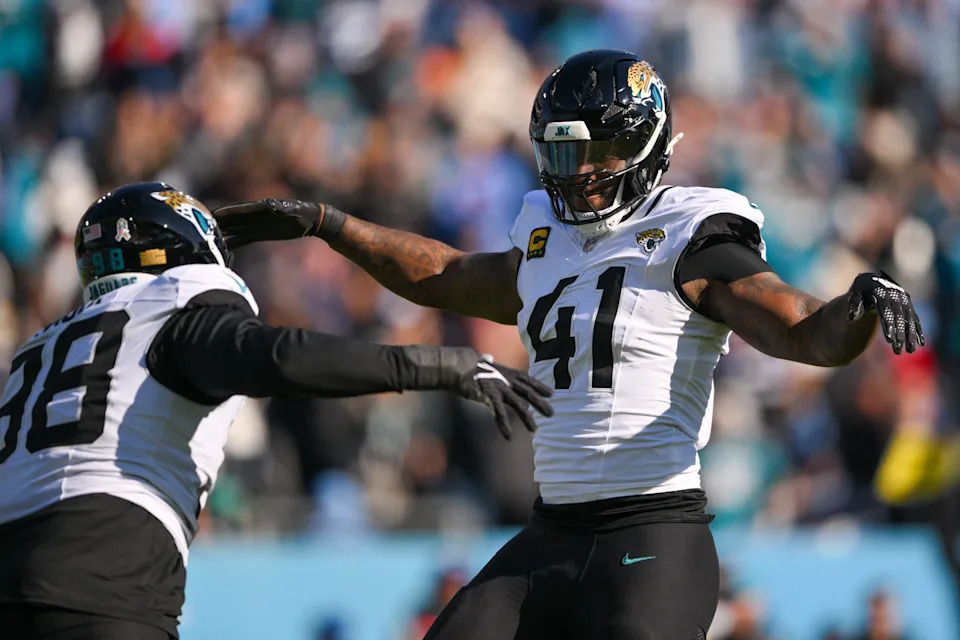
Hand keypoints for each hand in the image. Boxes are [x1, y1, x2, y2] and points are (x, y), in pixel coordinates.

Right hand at [212, 198, 341, 248]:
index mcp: (262, 207)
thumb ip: (283, 208)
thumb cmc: (305, 213)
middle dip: (217, 223)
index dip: (226, 213)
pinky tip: (222, 249)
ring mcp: (256, 224)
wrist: (312, 220)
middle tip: (199, 228)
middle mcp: (255, 215)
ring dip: (222, 235)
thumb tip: (272, 206)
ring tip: (206, 241)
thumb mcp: (295, 210)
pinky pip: (242, 238)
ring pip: (235, 230)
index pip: (240, 210)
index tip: (211, 215)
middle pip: (232, 220)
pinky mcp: (259, 233)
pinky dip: (232, 243)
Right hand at [455, 356, 553, 439]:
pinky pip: (498, 413)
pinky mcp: (489, 396)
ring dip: (526, 418)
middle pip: (527, 392)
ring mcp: (499, 388)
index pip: (527, 379)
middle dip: (539, 403)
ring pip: (517, 404)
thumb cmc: (472, 368)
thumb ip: (494, 369)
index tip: (551, 393)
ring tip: (534, 430)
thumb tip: (491, 359)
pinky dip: (504, 425)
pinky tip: (508, 436)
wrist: (459, 366)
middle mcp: (506, 380)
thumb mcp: (487, 367)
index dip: (539, 386)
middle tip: (551, 414)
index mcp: (507, 373)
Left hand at [848, 272, 923, 354]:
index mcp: (881, 291)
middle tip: (898, 350)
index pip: (886, 310)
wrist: (873, 281)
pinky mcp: (909, 305)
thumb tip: (851, 318)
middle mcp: (895, 294)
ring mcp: (904, 299)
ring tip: (909, 351)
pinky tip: (920, 343)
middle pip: (899, 316)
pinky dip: (918, 330)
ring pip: (909, 319)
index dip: (888, 325)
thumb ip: (853, 305)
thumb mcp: (854, 295)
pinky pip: (914, 318)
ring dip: (911, 335)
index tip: (889, 340)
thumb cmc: (861, 291)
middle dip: (900, 334)